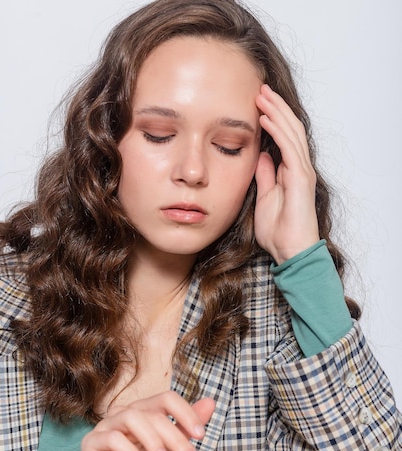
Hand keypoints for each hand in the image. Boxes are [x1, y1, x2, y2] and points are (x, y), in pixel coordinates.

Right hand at [81, 391, 214, 450]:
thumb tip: (210, 404)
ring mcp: (108, 425)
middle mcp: (126, 413)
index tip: (201, 434)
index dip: (186, 413)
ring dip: (153, 439)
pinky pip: (112, 437)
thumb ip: (186, 429)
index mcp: (145, 412)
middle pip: (154, 412)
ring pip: (133, 418)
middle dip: (175, 436)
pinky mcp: (93, 442)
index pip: (167, 399)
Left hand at [254, 84, 319, 263]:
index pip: (283, 138)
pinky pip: (289, 147)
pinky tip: (266, 117)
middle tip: (260, 89)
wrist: (291, 253)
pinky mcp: (300, 178)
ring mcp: (302, 172)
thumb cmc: (279, 232)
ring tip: (262, 94)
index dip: (273, 119)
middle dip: (275, 107)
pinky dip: (278, 130)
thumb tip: (261, 157)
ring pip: (291, 132)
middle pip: (289, 129)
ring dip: (276, 111)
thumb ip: (265, 176)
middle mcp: (299, 168)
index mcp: (290, 172)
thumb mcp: (265, 198)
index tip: (257, 104)